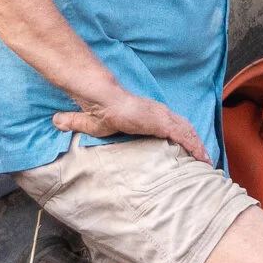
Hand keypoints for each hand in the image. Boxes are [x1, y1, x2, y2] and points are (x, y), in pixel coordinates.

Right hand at [53, 90, 210, 160]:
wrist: (103, 101)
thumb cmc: (100, 111)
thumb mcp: (90, 123)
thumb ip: (77, 123)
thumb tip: (55, 121)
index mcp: (148, 115)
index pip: (170, 125)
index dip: (182, 136)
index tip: (189, 150)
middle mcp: (159, 114)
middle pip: (184, 128)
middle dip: (196, 143)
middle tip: (206, 159)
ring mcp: (162, 116)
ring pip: (187, 132)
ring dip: (198, 146)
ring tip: (207, 161)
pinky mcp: (161, 122)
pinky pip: (183, 135)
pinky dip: (194, 145)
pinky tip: (201, 156)